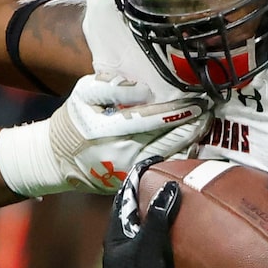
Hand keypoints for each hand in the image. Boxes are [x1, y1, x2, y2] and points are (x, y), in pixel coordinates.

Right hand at [0, 74, 201, 196]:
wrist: (58, 158)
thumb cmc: (74, 120)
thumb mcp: (83, 93)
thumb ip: (111, 86)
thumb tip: (144, 88)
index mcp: (107, 129)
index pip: (152, 117)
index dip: (178, 108)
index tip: (197, 98)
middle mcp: (121, 153)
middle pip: (168, 137)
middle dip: (192, 122)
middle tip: (210, 108)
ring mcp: (129, 171)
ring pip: (171, 155)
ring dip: (192, 138)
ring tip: (205, 122)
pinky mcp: (133, 180)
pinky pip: (165, 167)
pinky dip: (182, 155)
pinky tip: (193, 142)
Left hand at [103, 178, 208, 267]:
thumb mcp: (152, 242)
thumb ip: (159, 214)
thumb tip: (169, 186)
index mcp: (114, 238)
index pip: (122, 199)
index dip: (135, 179)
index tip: (149, 164)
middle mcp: (116, 251)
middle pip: (129, 216)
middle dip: (143, 199)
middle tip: (160, 182)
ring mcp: (125, 267)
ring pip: (138, 235)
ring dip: (151, 220)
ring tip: (168, 206)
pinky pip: (147, 250)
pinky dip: (158, 239)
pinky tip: (173, 241)